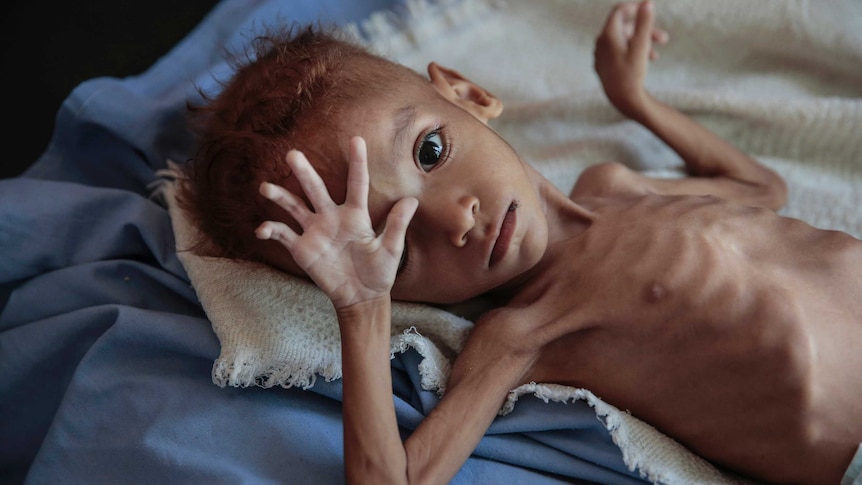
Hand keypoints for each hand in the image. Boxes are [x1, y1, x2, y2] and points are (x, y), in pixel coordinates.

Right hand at [255, 136, 417, 308]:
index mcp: (355, 215)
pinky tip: (262, 229)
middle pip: (316, 189)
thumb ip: (397, 225)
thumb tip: (412, 200)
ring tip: (266, 187)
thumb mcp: (391, 249)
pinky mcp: (302, 248)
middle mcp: (332, 217)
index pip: (356, 184)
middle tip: (292, 154)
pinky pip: (283, 234)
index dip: (357, 162)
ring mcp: (314, 231)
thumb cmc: (379, 271)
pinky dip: (271, 230)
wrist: (361, 296)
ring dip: (280, 196)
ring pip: (294, 207)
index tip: (356, 139)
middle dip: (304, 172)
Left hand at [594, 0, 668, 118]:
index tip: (650, 10)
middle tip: (664, 39)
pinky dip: (632, 53)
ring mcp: (600, 55)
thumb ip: (644, 23)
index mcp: (607, 35)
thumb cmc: (632, 74)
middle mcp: (600, 43)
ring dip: (641, 44)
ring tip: (656, 55)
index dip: (636, 8)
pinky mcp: (603, 66)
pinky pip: (618, 53)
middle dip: (645, 31)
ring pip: (623, 42)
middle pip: (624, 28)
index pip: (619, 11)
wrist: (622, 101)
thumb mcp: (641, 46)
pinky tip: (644, 62)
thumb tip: (647, 2)